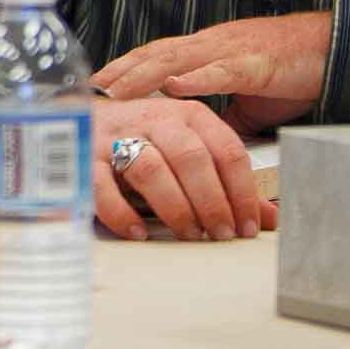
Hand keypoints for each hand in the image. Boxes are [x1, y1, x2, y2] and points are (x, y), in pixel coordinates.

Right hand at [89, 98, 278, 240]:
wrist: (78, 115)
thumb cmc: (143, 137)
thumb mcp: (190, 149)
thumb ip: (227, 182)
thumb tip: (271, 218)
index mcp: (188, 115)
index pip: (226, 150)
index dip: (242, 192)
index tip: (249, 226)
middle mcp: (155, 120)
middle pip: (191, 157)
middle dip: (212, 201)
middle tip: (221, 234)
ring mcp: (117, 136)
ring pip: (150, 168)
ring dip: (175, 207)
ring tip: (188, 234)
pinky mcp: (85, 156)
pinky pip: (102, 186)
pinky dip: (121, 213)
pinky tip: (139, 232)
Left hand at [93, 12, 330, 135]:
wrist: (333, 47)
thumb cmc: (290, 70)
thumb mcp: (247, 99)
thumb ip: (222, 115)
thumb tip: (201, 140)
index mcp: (206, 51)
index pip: (154, 57)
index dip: (123, 69)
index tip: (93, 85)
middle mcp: (210, 45)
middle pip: (155, 55)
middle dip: (121, 71)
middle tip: (89, 90)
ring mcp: (231, 51)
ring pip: (178, 59)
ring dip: (144, 74)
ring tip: (117, 90)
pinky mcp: (256, 63)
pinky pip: (221, 70)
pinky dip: (196, 77)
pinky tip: (174, 86)